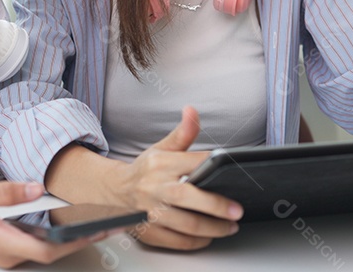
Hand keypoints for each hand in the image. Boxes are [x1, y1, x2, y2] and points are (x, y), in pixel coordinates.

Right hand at [0, 182, 108, 268]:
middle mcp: (10, 254)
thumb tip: (37, 189)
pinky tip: (74, 223)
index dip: (74, 240)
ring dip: (73, 238)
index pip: (47, 248)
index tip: (96, 229)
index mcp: (3, 243)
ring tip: (100, 222)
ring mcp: (11, 254)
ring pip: (49, 250)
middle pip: (53, 252)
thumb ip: (7, 192)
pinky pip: (42, 245)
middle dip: (82, 239)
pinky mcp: (12, 248)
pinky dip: (60, 236)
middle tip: (111, 225)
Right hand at [115, 106, 242, 249]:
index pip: (193, 163)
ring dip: (214, 228)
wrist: (115, 193)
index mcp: (161, 164)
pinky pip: (179, 241)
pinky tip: (209, 235)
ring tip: (230, 226)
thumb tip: (192, 111)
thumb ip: (183, 133)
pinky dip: (198, 241)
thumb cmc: (145, 171)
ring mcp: (151, 212)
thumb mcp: (162, 149)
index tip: (234, 173)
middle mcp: (155, 187)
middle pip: (188, 197)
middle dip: (216, 205)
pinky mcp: (150, 232)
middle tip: (237, 210)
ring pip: (187, 224)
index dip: (215, 167)